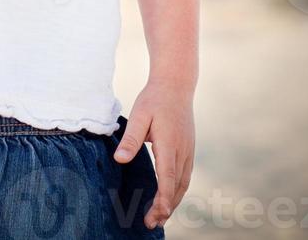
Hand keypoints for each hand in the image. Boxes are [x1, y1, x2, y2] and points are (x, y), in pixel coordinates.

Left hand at [113, 81, 195, 230]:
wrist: (176, 85)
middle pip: (177, 187)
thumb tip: (119, 160)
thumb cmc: (154, 99)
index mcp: (170, 144)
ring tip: (159, 217)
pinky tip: (169, 197)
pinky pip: (185, 176)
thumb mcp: (139, 115)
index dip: (163, 199)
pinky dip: (177, 191)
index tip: (157, 215)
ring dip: (172, 202)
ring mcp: (188, 151)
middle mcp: (182, 151)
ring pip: (183, 184)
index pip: (167, 178)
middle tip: (151, 223)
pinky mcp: (188, 149)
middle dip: (165, 208)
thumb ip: (130, 139)